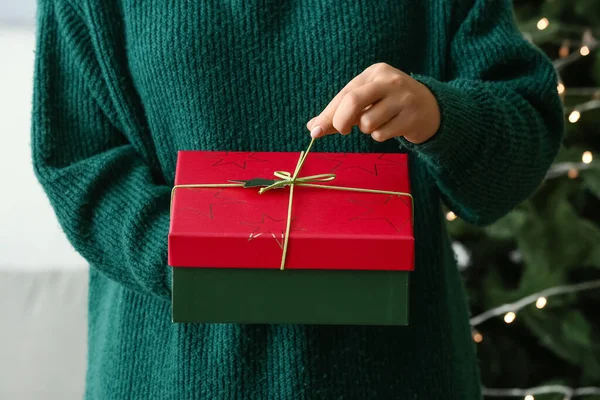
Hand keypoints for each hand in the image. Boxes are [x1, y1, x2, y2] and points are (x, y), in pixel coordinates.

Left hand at [307, 63, 440, 143]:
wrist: (431, 109)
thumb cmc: (390, 104)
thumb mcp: (366, 101)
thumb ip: (340, 112)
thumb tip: (313, 127)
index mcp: (374, 72)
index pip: (345, 93)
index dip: (328, 114)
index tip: (315, 131)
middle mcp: (389, 81)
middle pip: (353, 101)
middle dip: (340, 121)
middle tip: (342, 131)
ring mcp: (403, 98)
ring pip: (368, 123)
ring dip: (367, 130)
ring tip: (378, 123)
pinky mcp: (411, 117)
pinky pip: (382, 134)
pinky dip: (380, 136)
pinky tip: (391, 127)